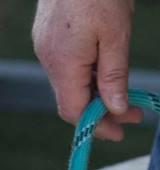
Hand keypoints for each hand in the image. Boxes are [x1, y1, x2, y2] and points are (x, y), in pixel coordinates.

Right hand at [33, 0, 141, 140]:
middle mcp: (48, 60)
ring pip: (68, 84)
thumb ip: (114, 75)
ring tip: (121, 91)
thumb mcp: (117, 33)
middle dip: (99, 112)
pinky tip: (101, 70)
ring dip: (93, 93)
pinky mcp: (46, 37)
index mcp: (63, 64)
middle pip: (70, 101)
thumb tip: (116, 110)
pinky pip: (64, 67)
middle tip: (130, 114)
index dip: (97, 127)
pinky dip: (84, 75)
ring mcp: (45, 48)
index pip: (74, 112)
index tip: (121, 131)